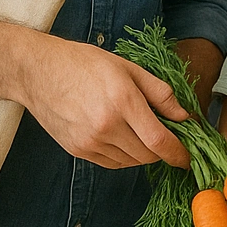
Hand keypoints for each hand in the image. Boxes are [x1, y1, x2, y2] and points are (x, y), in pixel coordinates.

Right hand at [20, 36, 191, 169]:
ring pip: (131, 161)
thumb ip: (160, 94)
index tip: (188, 158)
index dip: (178, 154)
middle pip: (147, 155)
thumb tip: (184, 117)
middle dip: (163, 150)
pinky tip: (123, 137)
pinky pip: (112, 163)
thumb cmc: (85, 64)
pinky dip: (124, 156)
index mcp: (123, 102)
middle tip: (167, 136)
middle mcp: (106, 126)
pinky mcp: (77, 150)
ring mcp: (89, 141)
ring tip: (140, 131)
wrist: (38, 71)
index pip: (159, 141)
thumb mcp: (129, 69)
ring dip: (143, 153)